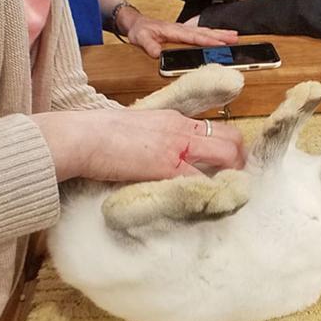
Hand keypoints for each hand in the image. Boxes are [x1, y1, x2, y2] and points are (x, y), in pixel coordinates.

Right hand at [32, 109, 245, 181]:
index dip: (225, 147)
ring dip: (233, 175)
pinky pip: (204, 179)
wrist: (81, 137)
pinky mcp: (168, 166)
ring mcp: (178, 145)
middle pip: (230, 136)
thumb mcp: (133, 129)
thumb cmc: (96, 135)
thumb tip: (154, 158)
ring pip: (227, 154)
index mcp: (173, 118)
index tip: (224, 165)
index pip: (214, 127)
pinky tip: (214, 202)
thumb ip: (152, 140)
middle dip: (238, 160)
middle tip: (234, 181)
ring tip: (229, 193)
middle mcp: (181, 127)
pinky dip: (213, 191)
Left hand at [116, 8, 237, 57]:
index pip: (193, 36)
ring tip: (234, 35)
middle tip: (235, 38)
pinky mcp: (184, 32)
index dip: (207, 40)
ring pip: (205, 31)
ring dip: (220, 33)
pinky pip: (201, 32)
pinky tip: (221, 36)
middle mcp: (181, 29)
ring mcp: (184, 29)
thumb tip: (157, 54)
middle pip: (204, 32)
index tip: (220, 44)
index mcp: (173, 31)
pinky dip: (213, 33)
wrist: (137, 23)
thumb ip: (149, 45)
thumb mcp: (140, 38)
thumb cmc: (140, 30)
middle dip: (220, 35)